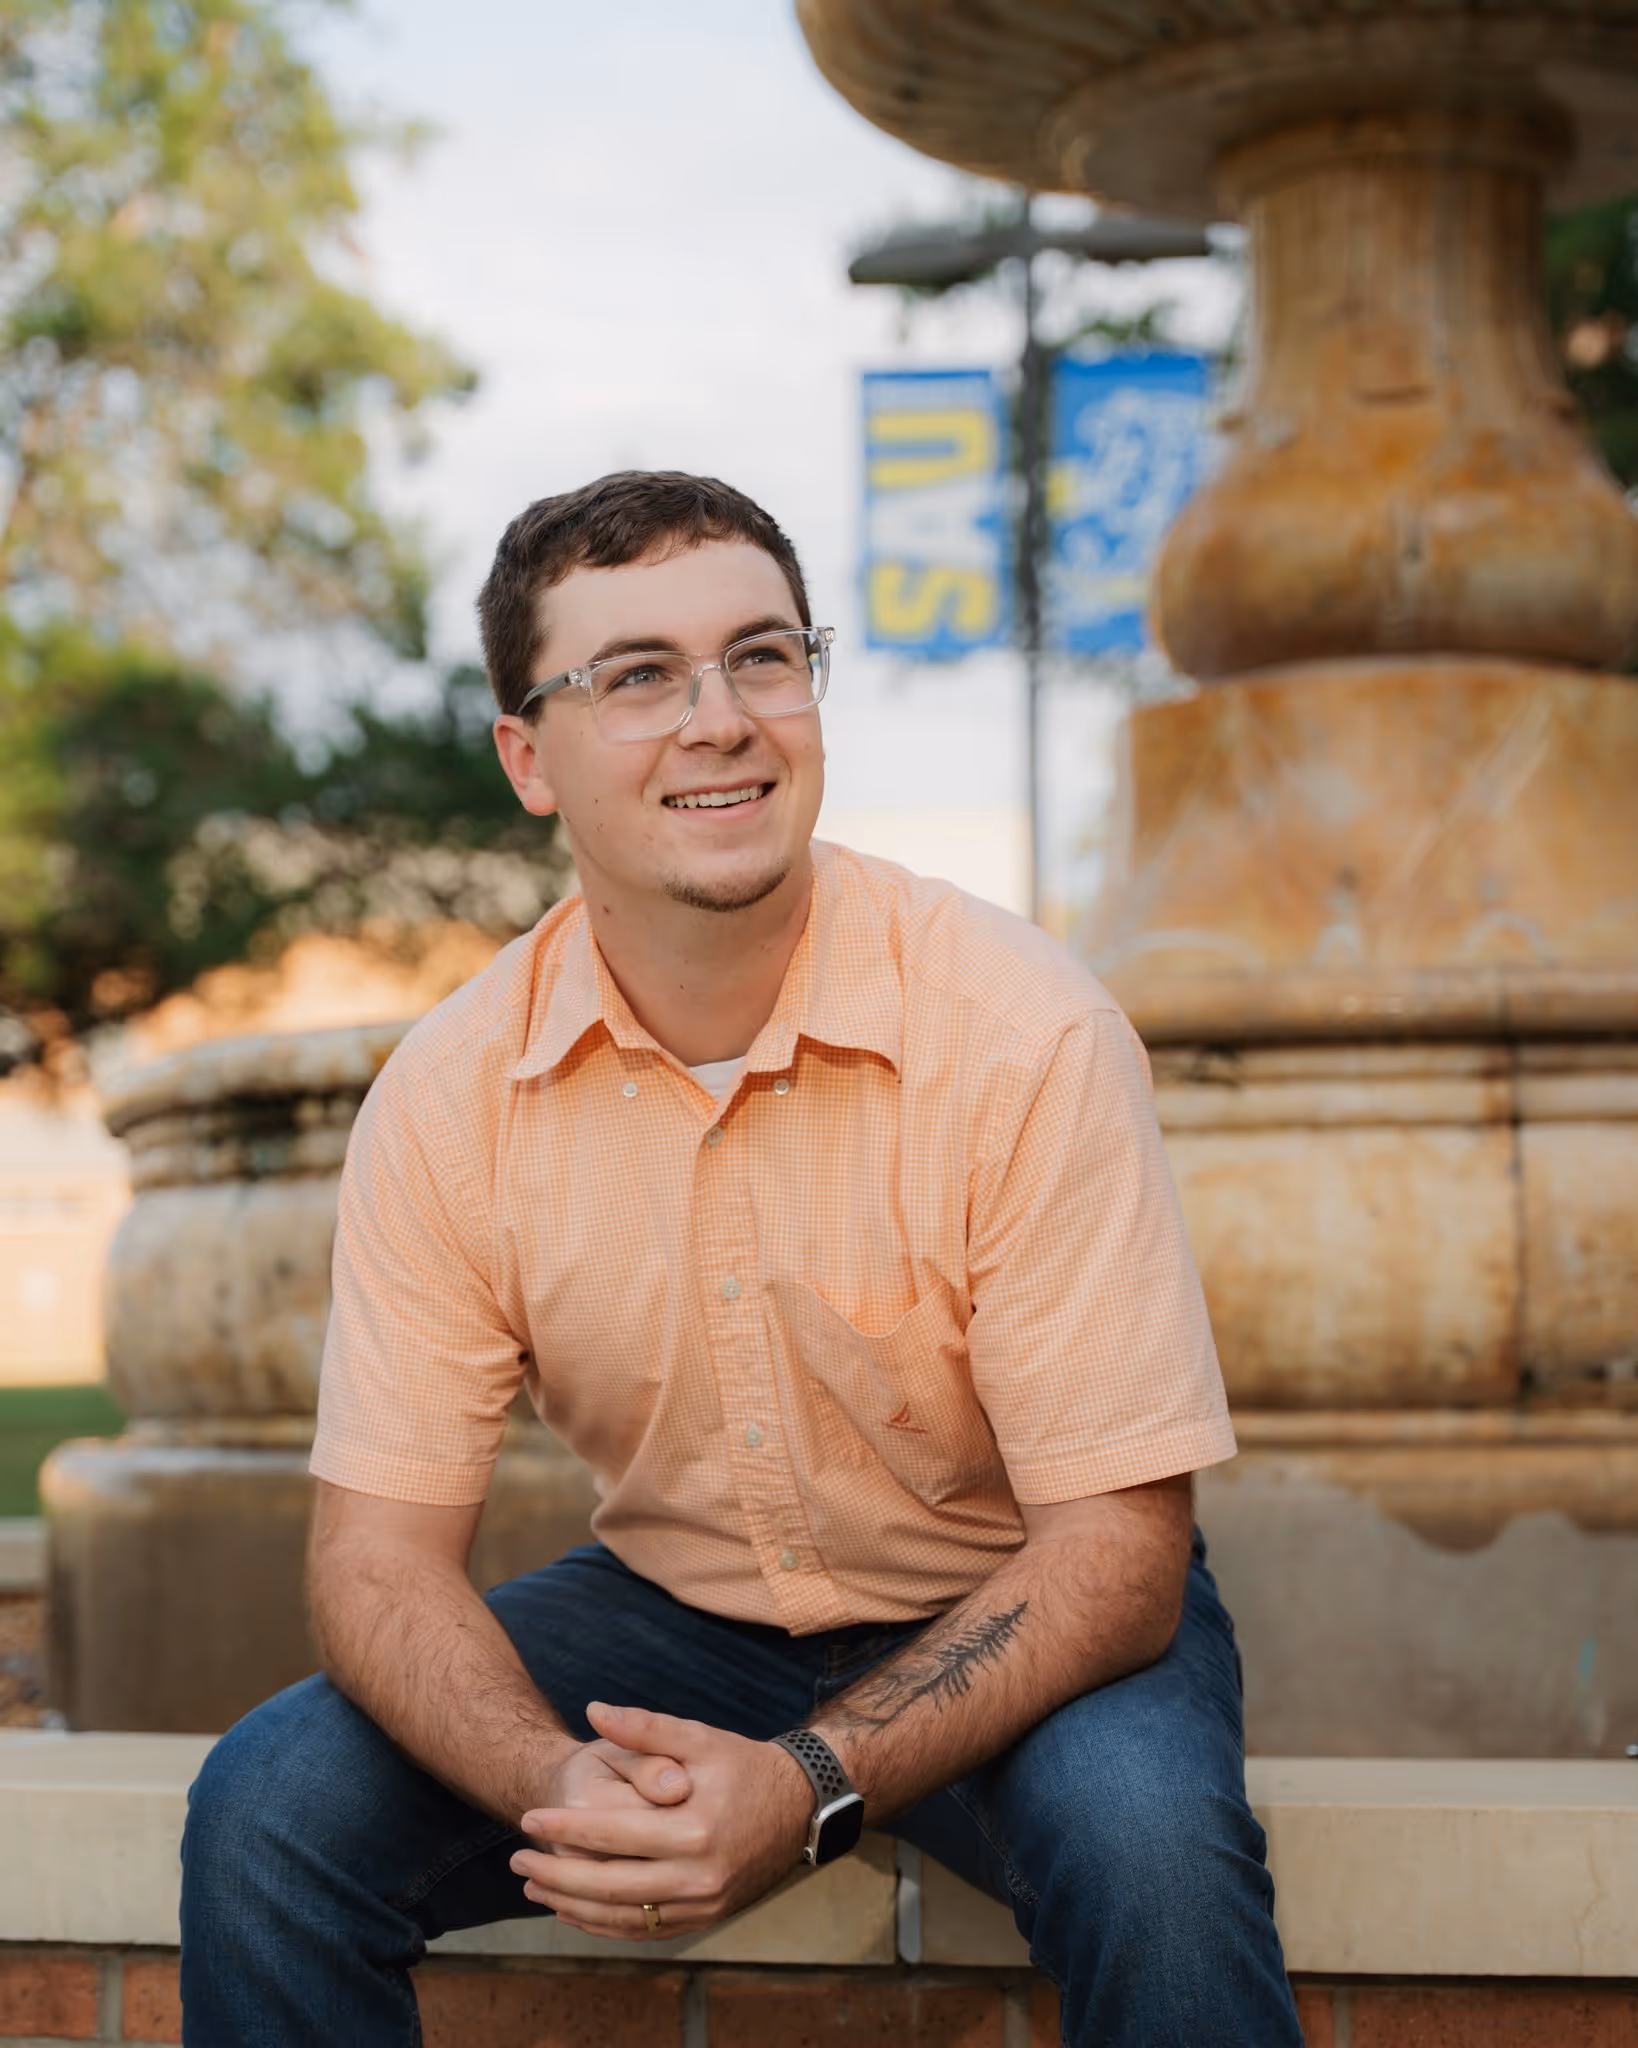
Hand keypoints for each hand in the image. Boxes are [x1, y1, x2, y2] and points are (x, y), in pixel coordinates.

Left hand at [511, 1700, 814, 1938]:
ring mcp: (701, 1904)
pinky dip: (603, 1924)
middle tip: (517, 1858)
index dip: (565, 1829)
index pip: (611, 1835)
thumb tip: (595, 1710)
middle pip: (608, 1885)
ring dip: (571, 1905)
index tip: (528, 1818)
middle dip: (556, 1874)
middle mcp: (697, 1875)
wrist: (798, 1806)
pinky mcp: (704, 1918)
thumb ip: (646, 1728)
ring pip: (621, 1916)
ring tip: (533, 1886)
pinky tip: (574, 1910)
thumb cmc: (742, 1765)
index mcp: (693, 1829)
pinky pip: (643, 1929)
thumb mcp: (698, 1738)